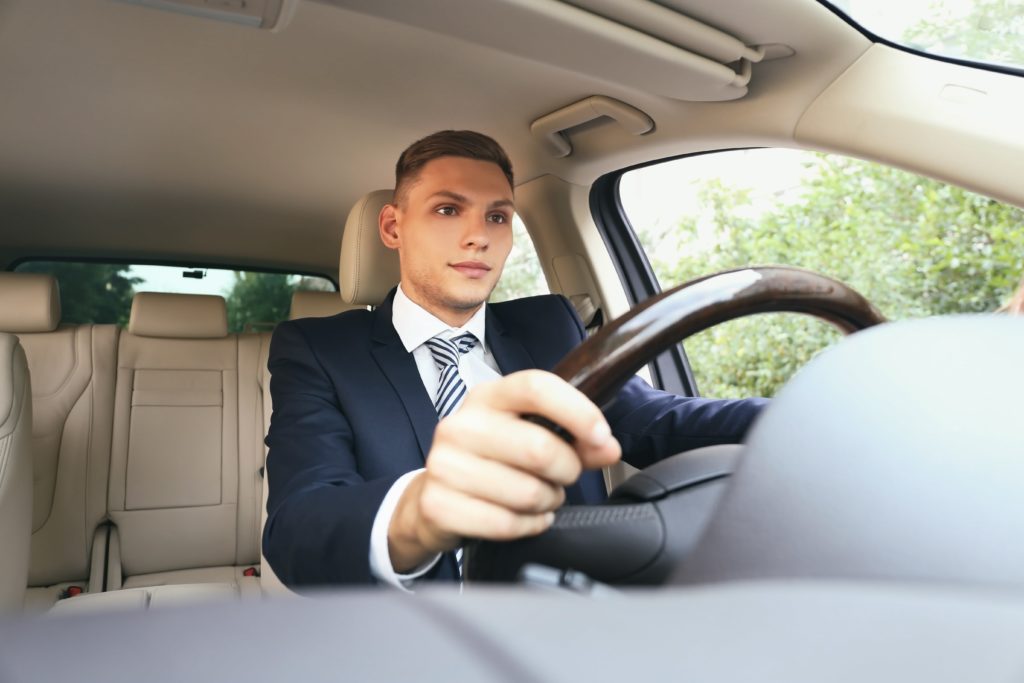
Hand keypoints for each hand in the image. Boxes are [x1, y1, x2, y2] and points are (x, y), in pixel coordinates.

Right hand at [388, 370, 620, 571]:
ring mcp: (444, 464)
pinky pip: (506, 524)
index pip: (536, 387)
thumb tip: (609, 448)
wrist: (433, 495)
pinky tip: (525, 518)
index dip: (577, 412)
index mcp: (487, 397)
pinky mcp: (438, 504)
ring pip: (527, 492)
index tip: (601, 436)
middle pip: (539, 448)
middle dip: (567, 470)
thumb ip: (574, 439)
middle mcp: (461, 424)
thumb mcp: (528, 435)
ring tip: (540, 497)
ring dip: (548, 501)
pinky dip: (528, 526)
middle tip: (563, 477)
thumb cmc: (491, 459)